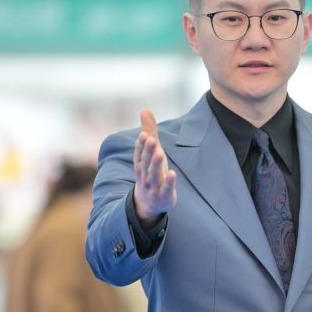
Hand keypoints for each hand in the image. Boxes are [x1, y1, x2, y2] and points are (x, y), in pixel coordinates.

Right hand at [133, 108, 176, 225]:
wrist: (148, 203)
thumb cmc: (150, 171)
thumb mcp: (150, 152)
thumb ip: (150, 131)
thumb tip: (144, 109)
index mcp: (140, 164)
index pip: (139, 153)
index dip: (141, 145)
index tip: (144, 135)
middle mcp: (144, 175)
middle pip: (145, 162)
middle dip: (148, 151)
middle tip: (151, 140)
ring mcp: (153, 186)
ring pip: (153, 175)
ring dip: (156, 164)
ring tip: (160, 153)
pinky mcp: (164, 195)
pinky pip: (166, 188)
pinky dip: (169, 182)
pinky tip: (172, 173)